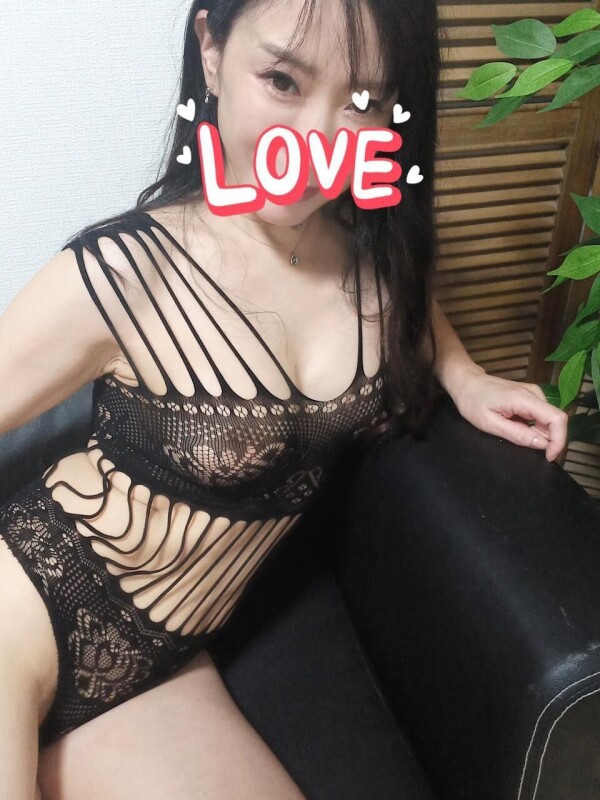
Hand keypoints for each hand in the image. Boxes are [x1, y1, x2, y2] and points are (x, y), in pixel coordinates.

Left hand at [450, 367, 568, 462]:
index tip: (548, 457)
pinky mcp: (530, 396)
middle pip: (555, 420)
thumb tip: (542, 444)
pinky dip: (534, 428)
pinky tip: (516, 428)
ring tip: (514, 434)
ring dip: (539, 434)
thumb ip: (517, 435)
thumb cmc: (473, 402)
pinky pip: (540, 416)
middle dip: (548, 440)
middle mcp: (534, 394)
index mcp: (525, 399)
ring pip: (549, 420)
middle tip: (525, 447)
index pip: (557, 419)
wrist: (466, 382)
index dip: (559, 441)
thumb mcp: (490, 424)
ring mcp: (533, 393)